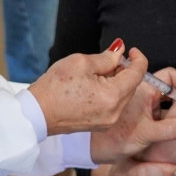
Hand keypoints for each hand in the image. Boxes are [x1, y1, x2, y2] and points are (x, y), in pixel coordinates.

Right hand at [27, 41, 144, 134]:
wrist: (37, 113)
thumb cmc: (54, 87)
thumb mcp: (81, 63)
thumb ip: (106, 57)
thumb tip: (119, 51)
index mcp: (113, 96)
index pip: (138, 74)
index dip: (138, 58)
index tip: (131, 50)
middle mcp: (115, 112)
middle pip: (132, 86)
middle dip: (125, 70)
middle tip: (111, 58)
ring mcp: (108, 121)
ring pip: (123, 96)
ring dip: (118, 81)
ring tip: (98, 72)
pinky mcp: (100, 125)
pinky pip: (114, 105)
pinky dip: (110, 93)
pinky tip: (94, 85)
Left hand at [89, 64, 175, 162]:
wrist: (89, 148)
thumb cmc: (112, 139)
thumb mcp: (146, 134)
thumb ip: (170, 129)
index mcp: (142, 89)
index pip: (170, 75)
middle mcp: (140, 92)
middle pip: (168, 87)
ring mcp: (138, 102)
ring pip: (162, 100)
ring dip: (173, 107)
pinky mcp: (135, 113)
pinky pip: (155, 109)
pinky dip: (164, 115)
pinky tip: (170, 126)